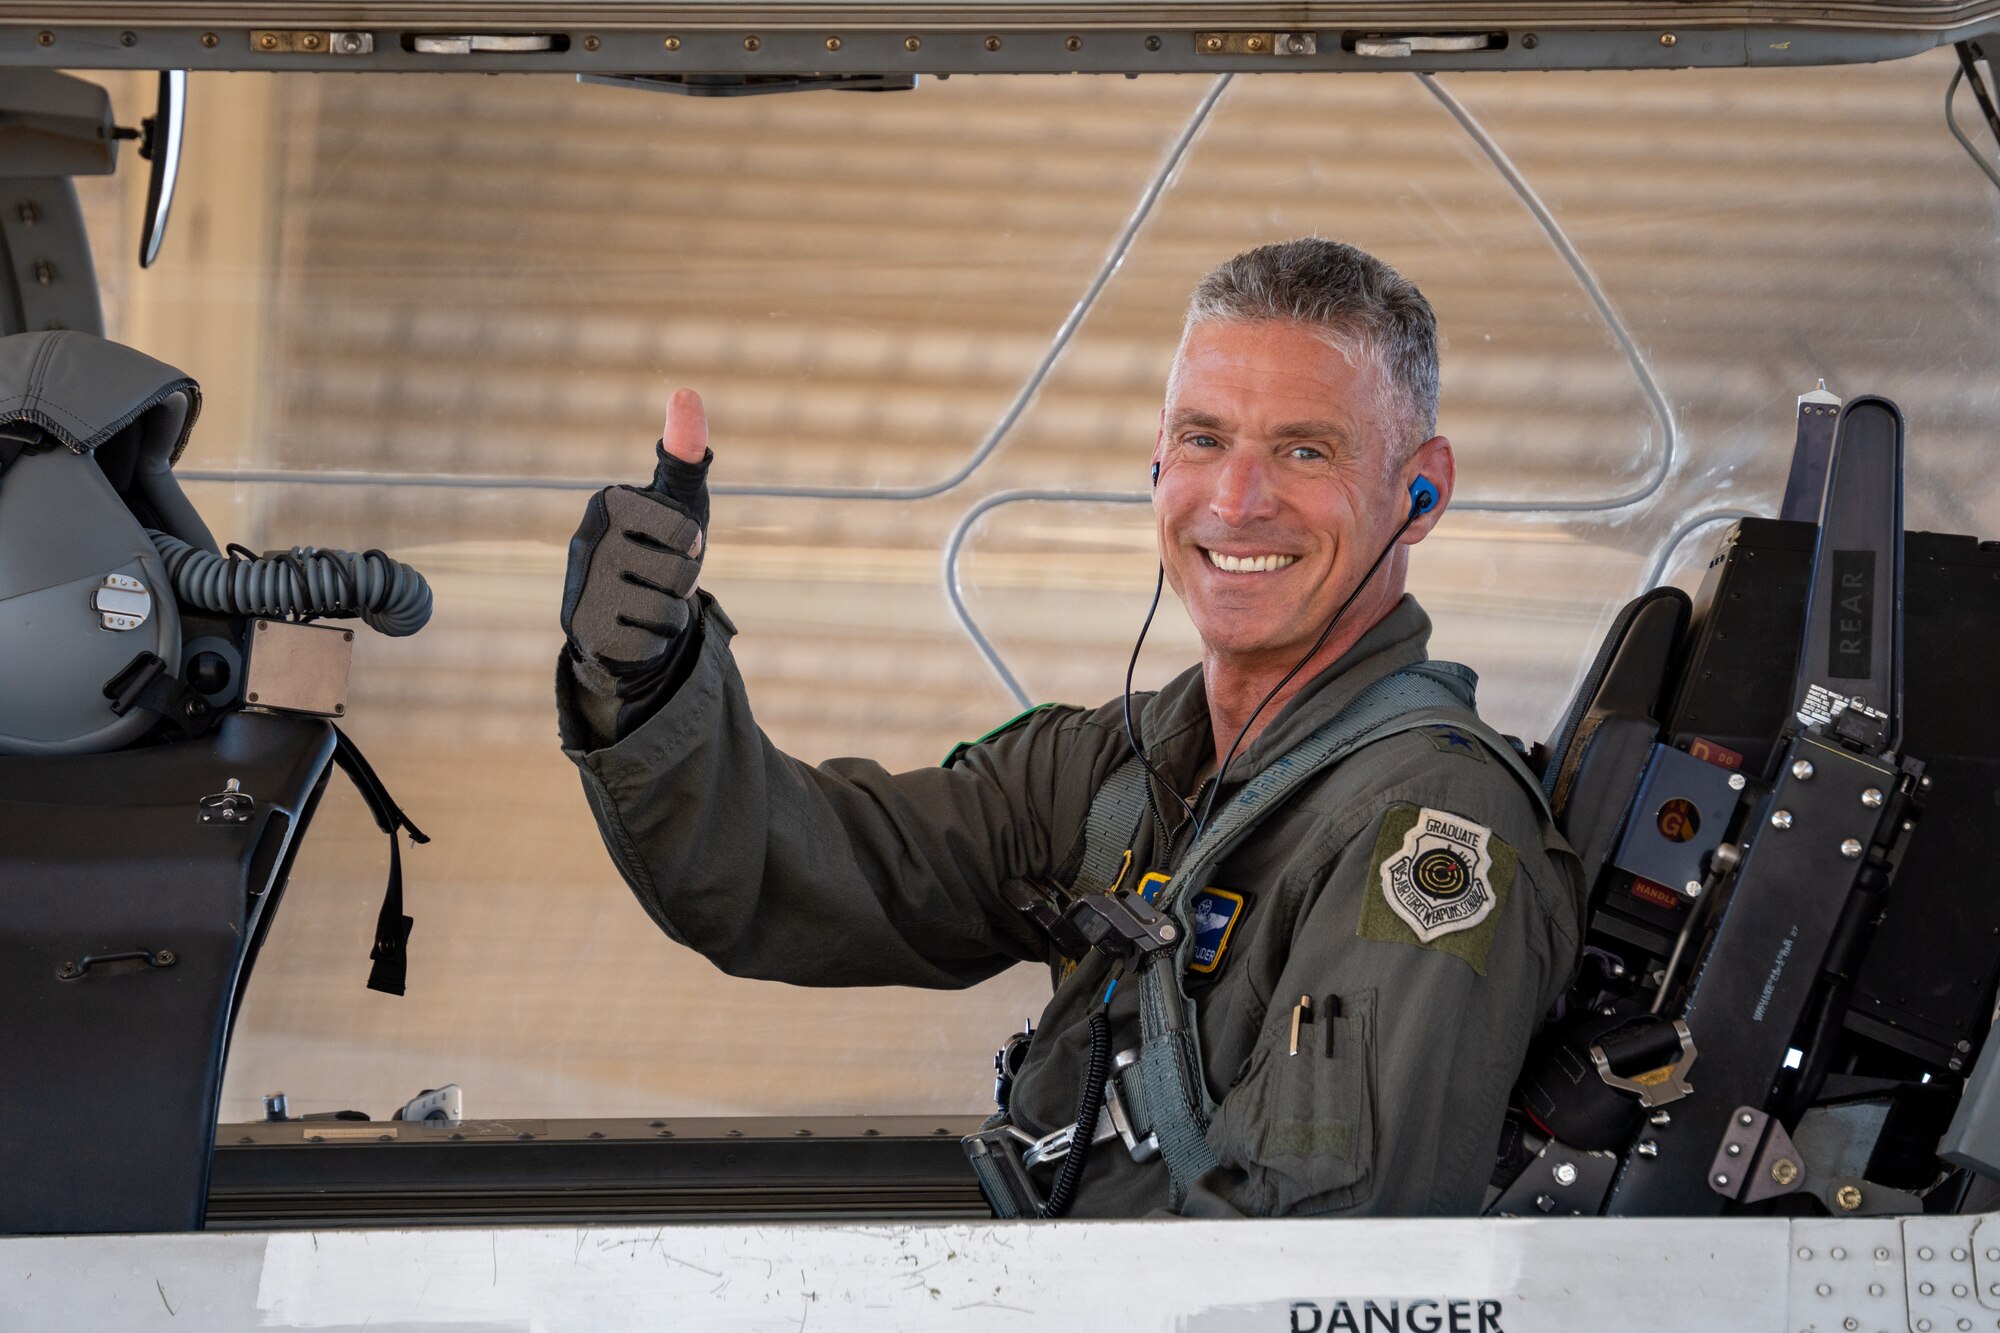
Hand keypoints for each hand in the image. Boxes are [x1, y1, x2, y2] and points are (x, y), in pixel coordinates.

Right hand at [561, 389, 713, 670]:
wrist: (616, 617)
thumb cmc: (655, 550)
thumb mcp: (676, 503)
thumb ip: (685, 455)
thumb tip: (686, 392)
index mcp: (610, 502)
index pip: (686, 530)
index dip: (691, 545)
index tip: (673, 543)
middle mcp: (589, 541)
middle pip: (682, 575)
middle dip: (683, 584)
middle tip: (656, 577)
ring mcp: (584, 589)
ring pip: (669, 612)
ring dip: (670, 613)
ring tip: (646, 602)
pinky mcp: (587, 633)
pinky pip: (653, 643)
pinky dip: (654, 640)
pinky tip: (632, 628)